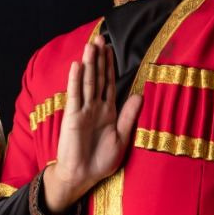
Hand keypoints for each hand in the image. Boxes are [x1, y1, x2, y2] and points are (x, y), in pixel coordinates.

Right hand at [42, 35, 142, 211]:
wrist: (83, 176)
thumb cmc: (101, 160)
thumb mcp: (121, 138)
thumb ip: (128, 116)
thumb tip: (140, 95)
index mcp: (107, 111)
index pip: (109, 84)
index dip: (110, 67)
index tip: (111, 49)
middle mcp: (94, 107)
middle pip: (97, 78)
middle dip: (98, 59)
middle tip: (100, 38)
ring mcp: (83, 111)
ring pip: (87, 82)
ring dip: (88, 64)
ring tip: (90, 45)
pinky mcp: (73, 117)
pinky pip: (75, 96)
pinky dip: (76, 81)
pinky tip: (77, 66)